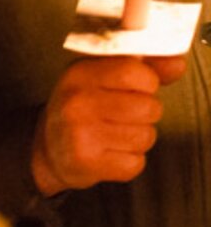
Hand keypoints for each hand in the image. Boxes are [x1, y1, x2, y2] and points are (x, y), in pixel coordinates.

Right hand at [31, 54, 186, 195]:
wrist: (48, 147)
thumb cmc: (82, 106)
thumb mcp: (102, 76)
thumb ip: (143, 67)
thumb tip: (178, 63)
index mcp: (81, 72)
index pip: (134, 71)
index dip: (147, 82)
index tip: (137, 87)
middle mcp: (78, 100)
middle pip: (148, 107)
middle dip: (146, 113)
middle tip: (125, 114)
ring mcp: (80, 133)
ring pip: (145, 136)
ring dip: (139, 138)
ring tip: (117, 133)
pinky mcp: (87, 162)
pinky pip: (135, 163)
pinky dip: (129, 161)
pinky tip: (111, 152)